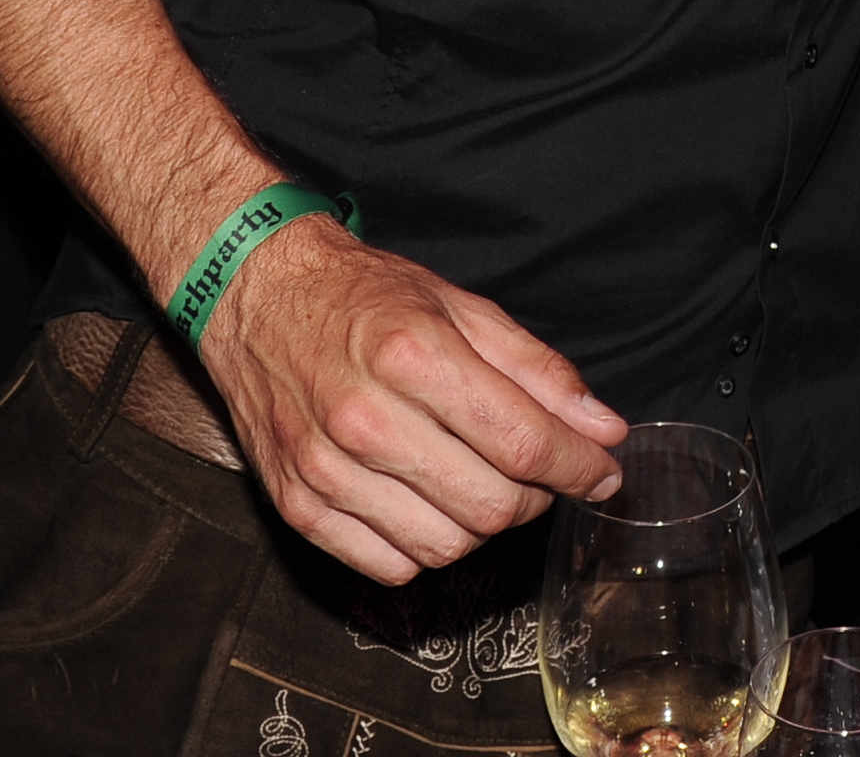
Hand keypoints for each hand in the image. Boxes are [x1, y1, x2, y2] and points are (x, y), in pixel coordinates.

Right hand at [191, 212, 628, 582]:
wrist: (255, 292)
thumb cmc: (363, 296)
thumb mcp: (460, 307)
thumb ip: (538, 371)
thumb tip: (604, 431)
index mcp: (413, 355)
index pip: (523, 442)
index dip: (579, 467)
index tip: (603, 473)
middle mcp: (364, 418)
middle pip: (490, 506)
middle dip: (536, 499)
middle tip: (538, 473)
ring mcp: (324, 469)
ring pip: (445, 547)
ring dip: (482, 526)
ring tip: (480, 482)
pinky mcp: (296, 505)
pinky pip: (390, 566)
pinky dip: (425, 547)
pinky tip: (427, 502)